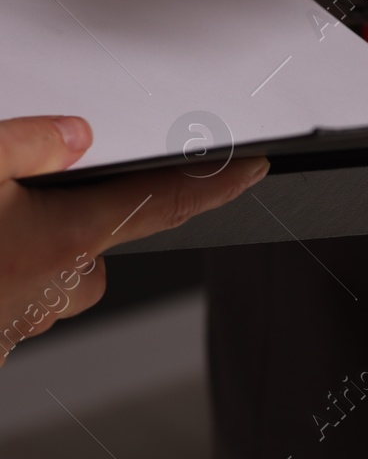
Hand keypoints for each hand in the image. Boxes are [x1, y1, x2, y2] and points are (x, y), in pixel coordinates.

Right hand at [0, 114, 265, 362]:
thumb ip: (32, 142)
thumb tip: (77, 135)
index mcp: (67, 238)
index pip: (168, 203)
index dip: (217, 184)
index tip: (252, 171)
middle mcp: (56, 288)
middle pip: (103, 241)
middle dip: (86, 213)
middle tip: (29, 191)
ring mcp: (21, 324)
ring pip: (58, 277)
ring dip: (37, 252)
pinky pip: (17, 302)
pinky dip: (4, 281)